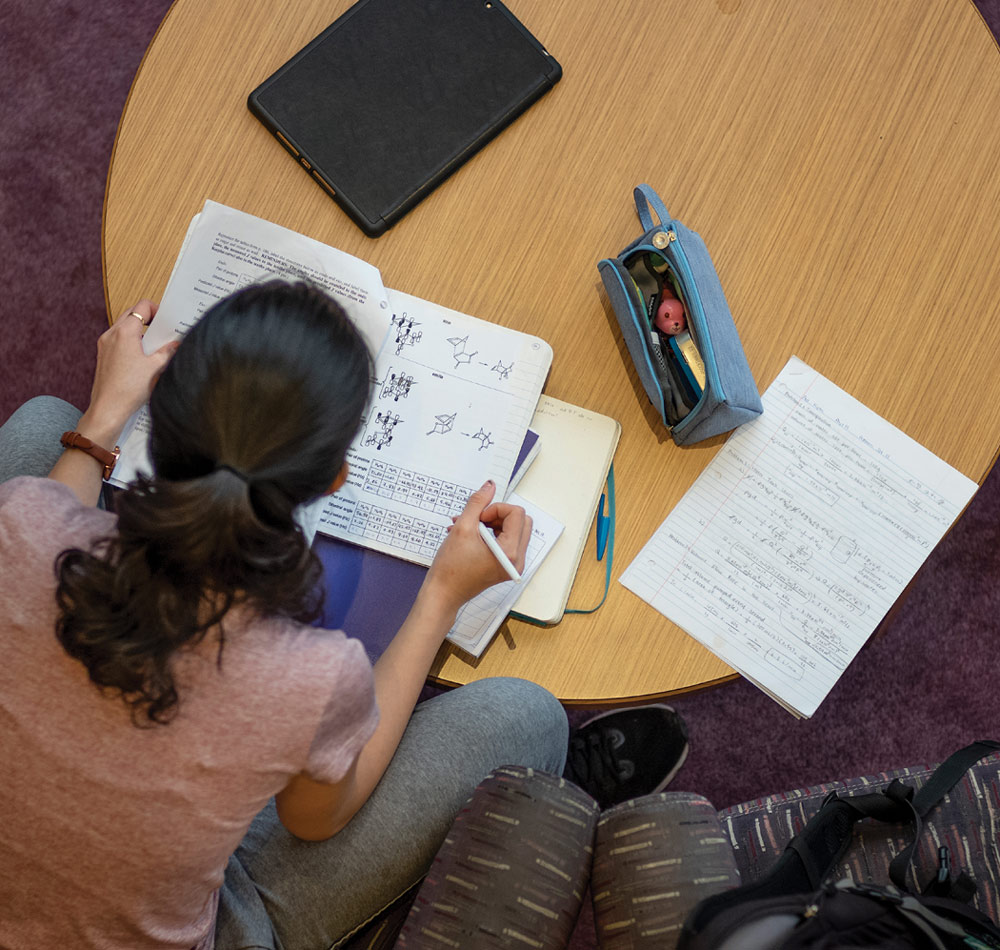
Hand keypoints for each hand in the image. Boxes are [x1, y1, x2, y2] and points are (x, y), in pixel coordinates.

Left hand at [78, 300, 178, 444]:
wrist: (108, 409)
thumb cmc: (128, 389)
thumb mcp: (155, 368)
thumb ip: (168, 351)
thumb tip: (177, 344)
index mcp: (124, 332)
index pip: (142, 307)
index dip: (157, 310)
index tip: (166, 320)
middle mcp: (111, 334)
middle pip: (132, 314)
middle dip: (149, 319)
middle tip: (163, 331)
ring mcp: (105, 344)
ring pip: (124, 326)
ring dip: (140, 331)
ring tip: (154, 345)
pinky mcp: (104, 355)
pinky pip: (119, 340)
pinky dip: (131, 341)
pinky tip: (142, 356)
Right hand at [424, 480, 531, 612]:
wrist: (443, 594)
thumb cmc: (450, 568)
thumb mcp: (462, 528)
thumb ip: (478, 503)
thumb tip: (489, 486)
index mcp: (510, 552)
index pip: (516, 513)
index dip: (496, 509)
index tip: (478, 517)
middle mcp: (517, 560)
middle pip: (520, 520)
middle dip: (497, 515)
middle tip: (476, 521)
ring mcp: (513, 564)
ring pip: (513, 529)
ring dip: (492, 523)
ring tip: (467, 527)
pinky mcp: (506, 566)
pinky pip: (507, 541)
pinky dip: (491, 533)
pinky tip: (471, 535)